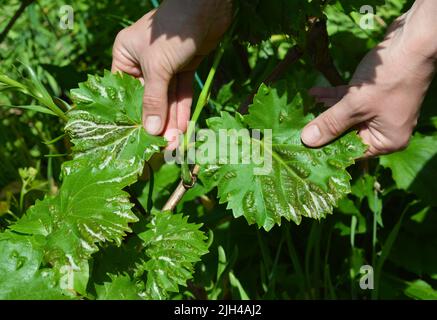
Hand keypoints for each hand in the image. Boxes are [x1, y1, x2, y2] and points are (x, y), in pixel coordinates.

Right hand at [112, 0, 231, 148]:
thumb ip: (155, 100)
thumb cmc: (172, 33)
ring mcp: (165, 65)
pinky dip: (183, 108)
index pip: (125, 93)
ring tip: (173, 144)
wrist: (206, 8)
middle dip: (157, 122)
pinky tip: (183, 127)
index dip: (131, 116)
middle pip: (149, 98)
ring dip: (171, 120)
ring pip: (167, 98)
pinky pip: (181, 92)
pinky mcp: (184, 66)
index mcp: (125, 57)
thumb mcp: (158, 68)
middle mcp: (143, 63)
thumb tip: (151, 131)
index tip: (135, 139)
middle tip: (161, 148)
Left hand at [301, 5, 435, 156]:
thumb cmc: (388, 79)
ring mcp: (379, 111)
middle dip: (324, 127)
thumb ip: (331, 123)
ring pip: (346, 115)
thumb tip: (307, 141)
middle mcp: (384, 128)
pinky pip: (349, 100)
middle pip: (347, 133)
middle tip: (299, 129)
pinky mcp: (373, 94)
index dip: (328, 148)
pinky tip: (314, 92)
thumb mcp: (355, 105)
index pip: (351, 151)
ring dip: (326, 109)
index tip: (304, 147)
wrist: (413, 40)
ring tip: (304, 109)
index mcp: (386, 140)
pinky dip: (334, 96)